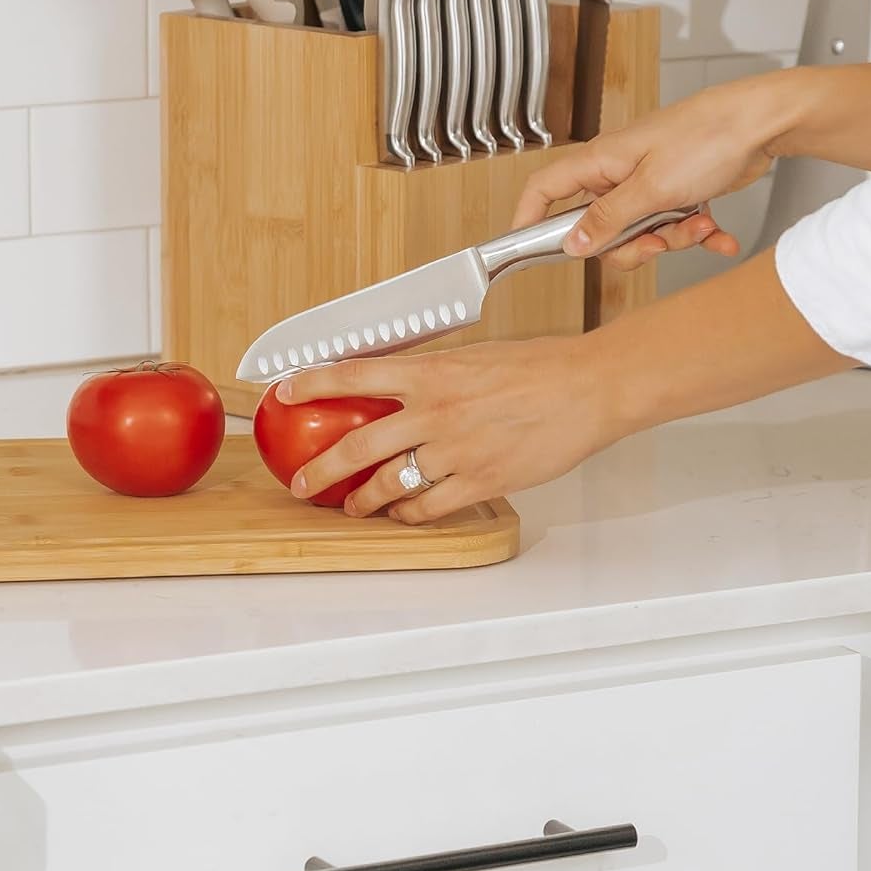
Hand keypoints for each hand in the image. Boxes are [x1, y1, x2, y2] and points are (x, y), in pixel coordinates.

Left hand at [274, 335, 619, 523]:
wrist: (587, 390)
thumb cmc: (540, 367)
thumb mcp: (476, 356)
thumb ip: (436, 374)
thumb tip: (405, 384)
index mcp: (433, 370)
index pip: (354, 373)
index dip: (311, 382)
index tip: (283, 390)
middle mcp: (435, 412)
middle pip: (358, 445)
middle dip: (321, 469)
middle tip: (302, 481)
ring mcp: (456, 451)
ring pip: (389, 484)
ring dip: (362, 500)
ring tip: (352, 506)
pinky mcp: (480, 482)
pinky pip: (429, 506)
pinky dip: (409, 513)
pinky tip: (403, 514)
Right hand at [514, 75, 801, 269]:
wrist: (761, 123)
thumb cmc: (707, 137)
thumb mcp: (652, 188)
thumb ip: (609, 220)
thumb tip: (571, 244)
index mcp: (602, 162)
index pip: (546, 189)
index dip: (530, 218)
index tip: (528, 249)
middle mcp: (621, 172)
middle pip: (600, 227)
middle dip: (632, 244)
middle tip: (657, 241)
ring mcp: (651, 181)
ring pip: (642, 231)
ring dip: (673, 237)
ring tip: (700, 226)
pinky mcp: (680, 190)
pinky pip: (676, 225)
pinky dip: (698, 234)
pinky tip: (719, 235)